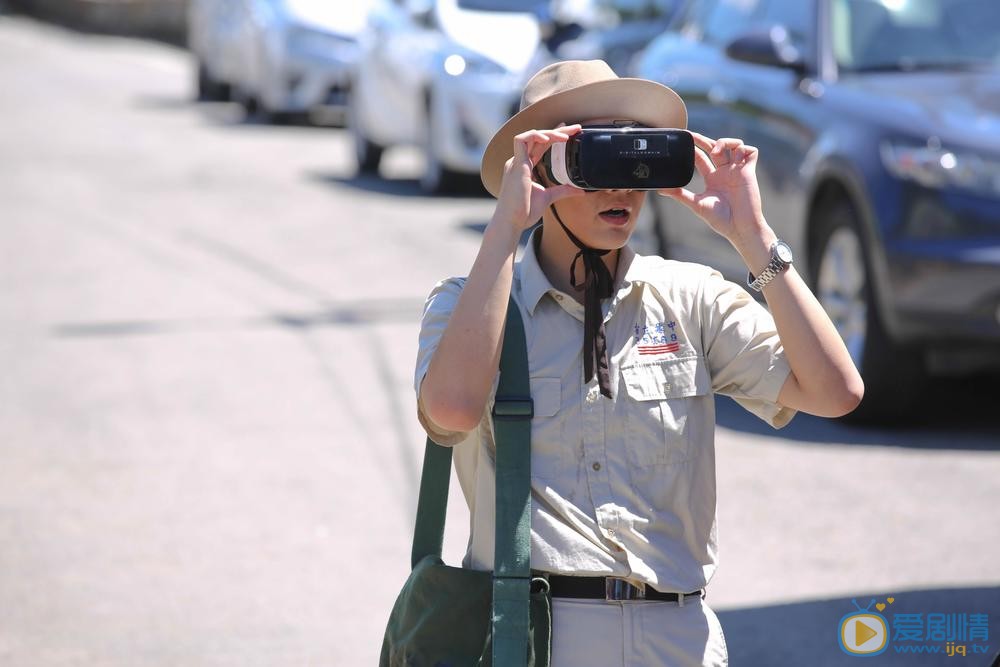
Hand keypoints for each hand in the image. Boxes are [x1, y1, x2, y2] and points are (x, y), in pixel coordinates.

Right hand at [493, 124, 585, 231]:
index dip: (554, 136)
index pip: (540, 145)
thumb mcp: (548, 197)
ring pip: (531, 136)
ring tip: (566, 136)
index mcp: (524, 167)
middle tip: (576, 129)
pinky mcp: (515, 165)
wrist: (511, 222)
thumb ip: (563, 191)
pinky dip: (534, 135)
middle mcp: (519, 162)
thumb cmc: (524, 212)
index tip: (569, 132)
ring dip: (549, 132)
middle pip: (538, 138)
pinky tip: (548, 138)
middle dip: (558, 130)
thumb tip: (580, 191)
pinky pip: (521, 140)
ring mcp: (516, 162)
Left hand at [657, 132, 769, 249]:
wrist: (739, 227)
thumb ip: (680, 194)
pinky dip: (743, 148)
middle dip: (704, 140)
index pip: (701, 158)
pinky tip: (735, 154)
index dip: (693, 148)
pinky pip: (750, 152)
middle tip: (693, 136)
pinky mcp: (749, 171)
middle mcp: (724, 172)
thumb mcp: (696, 204)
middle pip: (714, 148)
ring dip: (724, 142)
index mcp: (712, 179)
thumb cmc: (720, 219)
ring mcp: (737, 171)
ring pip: (733, 146)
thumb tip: (660, 190)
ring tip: (716, 151)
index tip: (685, 140)